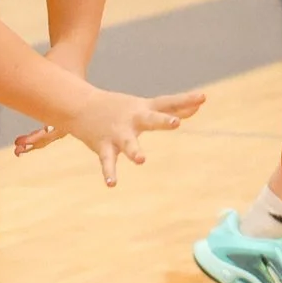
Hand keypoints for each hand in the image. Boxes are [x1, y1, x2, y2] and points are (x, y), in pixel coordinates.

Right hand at [16, 88, 203, 183]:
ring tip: (140, 160)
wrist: (78, 105)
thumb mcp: (146, 105)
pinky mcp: (104, 146)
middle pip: (151, 119)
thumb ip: (174, 107)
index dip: (186, 101)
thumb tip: (199, 104)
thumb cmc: (120, 107)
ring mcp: (118, 133)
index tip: (203, 98)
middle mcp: (133, 119)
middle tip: (176, 124)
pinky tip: (112, 184)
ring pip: (128, 143)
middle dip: (163, 121)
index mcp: (145, 109)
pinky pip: (107, 161)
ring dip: (134, 151)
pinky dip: (109, 172)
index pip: (169, 103)